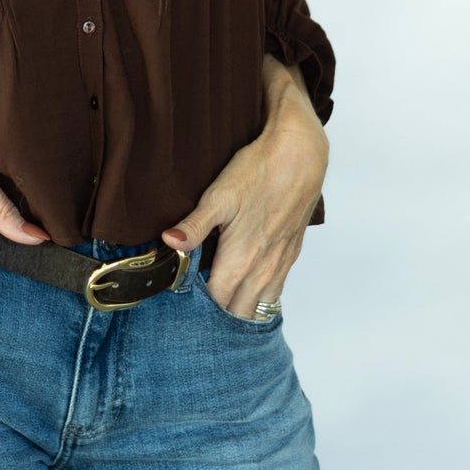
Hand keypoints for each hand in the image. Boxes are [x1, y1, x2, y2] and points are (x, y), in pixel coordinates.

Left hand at [160, 64, 328, 319]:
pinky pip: (275, 292)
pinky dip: (259, 298)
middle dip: (217, 313)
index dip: (197, 306)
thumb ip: (194, 225)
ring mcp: (280, 265)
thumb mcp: (219, 195)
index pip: (215, 303)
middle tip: (196, 301)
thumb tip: (168, 242)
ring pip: (258, 306)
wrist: (300, 156)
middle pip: (236, 312)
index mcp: (241, 260)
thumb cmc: (258, 172)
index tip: (182, 298)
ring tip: (219, 298)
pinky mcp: (291, 255)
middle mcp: (262, 270)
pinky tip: (246, 288)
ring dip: (239, 308)